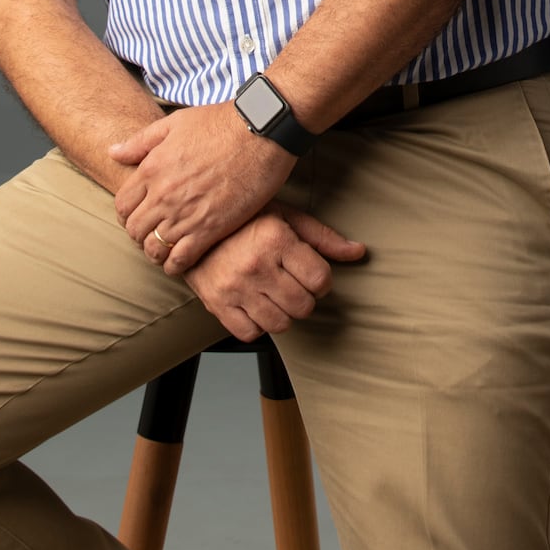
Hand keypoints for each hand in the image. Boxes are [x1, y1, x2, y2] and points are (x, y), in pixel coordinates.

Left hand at [111, 103, 294, 272]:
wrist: (262, 131)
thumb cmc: (221, 122)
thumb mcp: (175, 123)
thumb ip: (141, 141)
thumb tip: (113, 152)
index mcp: (152, 168)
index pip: (122, 205)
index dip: (128, 212)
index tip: (141, 213)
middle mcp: (163, 195)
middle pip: (134, 230)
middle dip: (140, 233)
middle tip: (154, 231)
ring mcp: (185, 214)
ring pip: (154, 249)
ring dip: (156, 251)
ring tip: (167, 247)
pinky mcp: (210, 229)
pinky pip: (180, 260)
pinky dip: (175, 264)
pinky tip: (182, 259)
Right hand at [183, 202, 365, 338]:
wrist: (191, 227)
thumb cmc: (244, 219)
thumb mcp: (286, 216)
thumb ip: (323, 237)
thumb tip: (359, 252)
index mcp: (276, 239)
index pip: (320, 280)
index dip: (322, 280)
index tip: (313, 274)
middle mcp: (256, 266)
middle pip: (303, 306)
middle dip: (306, 298)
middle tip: (295, 284)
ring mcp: (236, 288)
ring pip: (280, 324)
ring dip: (285, 313)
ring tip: (276, 294)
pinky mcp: (218, 306)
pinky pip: (251, 333)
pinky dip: (259, 324)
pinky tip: (257, 305)